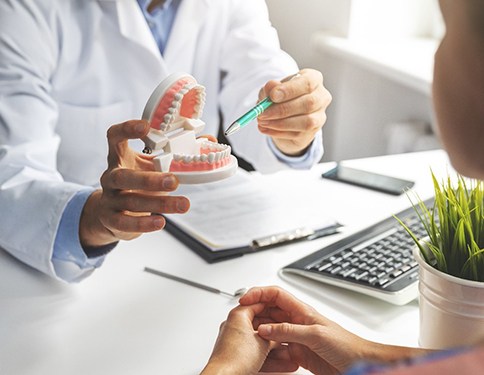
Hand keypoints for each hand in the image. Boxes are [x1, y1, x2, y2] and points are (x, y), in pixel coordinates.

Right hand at [79, 120, 189, 247]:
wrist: (112, 213)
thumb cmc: (138, 183)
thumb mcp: (153, 165)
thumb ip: (177, 153)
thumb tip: (209, 139)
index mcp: (120, 157)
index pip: (115, 136)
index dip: (127, 129)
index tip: (146, 126)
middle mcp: (110, 176)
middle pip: (123, 176)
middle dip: (149, 179)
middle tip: (174, 181)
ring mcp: (110, 198)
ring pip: (131, 200)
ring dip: (159, 203)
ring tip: (183, 205)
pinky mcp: (111, 219)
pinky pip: (125, 222)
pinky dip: (144, 224)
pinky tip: (161, 222)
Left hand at [201, 303, 297, 374]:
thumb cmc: (236, 358)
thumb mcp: (263, 342)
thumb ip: (274, 335)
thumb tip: (280, 335)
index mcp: (238, 316)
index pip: (258, 304)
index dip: (274, 307)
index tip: (285, 311)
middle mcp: (234, 327)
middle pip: (260, 325)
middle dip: (277, 332)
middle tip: (289, 333)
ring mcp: (235, 342)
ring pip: (259, 342)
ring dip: (276, 349)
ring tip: (290, 354)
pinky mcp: (236, 356)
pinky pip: (256, 354)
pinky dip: (269, 359)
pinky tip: (282, 364)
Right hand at [239, 286, 426, 374]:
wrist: (359, 364)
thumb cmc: (346, 345)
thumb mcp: (315, 335)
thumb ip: (288, 331)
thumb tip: (264, 329)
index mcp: (301, 310)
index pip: (275, 294)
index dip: (258, 293)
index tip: (243, 300)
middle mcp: (297, 321)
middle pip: (269, 312)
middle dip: (255, 315)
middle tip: (241, 323)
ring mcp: (296, 337)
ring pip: (271, 332)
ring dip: (260, 335)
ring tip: (248, 340)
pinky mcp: (298, 353)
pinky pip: (277, 350)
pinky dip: (269, 352)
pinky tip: (262, 356)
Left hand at [257, 68, 330, 156]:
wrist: (285, 116)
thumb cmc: (281, 97)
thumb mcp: (272, 89)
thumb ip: (271, 88)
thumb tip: (270, 87)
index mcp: (314, 79)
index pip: (307, 83)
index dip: (290, 90)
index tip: (272, 96)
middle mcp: (321, 97)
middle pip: (308, 103)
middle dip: (282, 109)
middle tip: (263, 113)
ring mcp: (319, 116)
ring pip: (306, 122)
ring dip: (280, 123)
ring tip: (262, 122)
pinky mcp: (312, 132)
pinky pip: (297, 134)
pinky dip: (278, 132)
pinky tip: (265, 129)